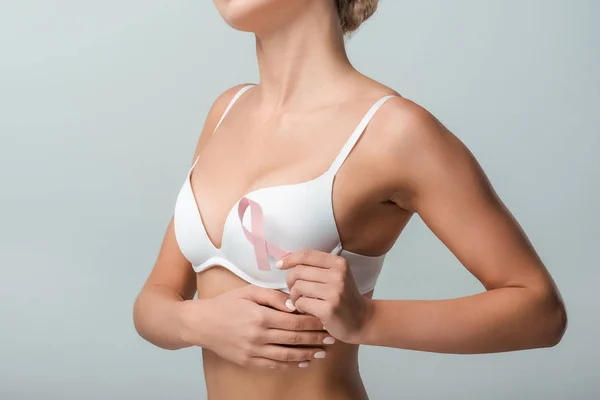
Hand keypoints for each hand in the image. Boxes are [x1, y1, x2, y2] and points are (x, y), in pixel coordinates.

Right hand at [179, 285, 334, 369]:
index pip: (294, 321)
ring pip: (288, 355)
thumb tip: (294, 305)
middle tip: (331, 339)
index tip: (325, 321)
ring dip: (308, 355)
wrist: (201, 324)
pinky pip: (275, 366)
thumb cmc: (226, 304)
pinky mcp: (249, 362)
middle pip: (294, 339)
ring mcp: (253, 351)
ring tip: (323, 353)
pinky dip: (291, 365)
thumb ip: (273, 297)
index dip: (313, 322)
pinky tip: (303, 362)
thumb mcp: (249, 292)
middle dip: (315, 339)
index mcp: (260, 316)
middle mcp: (258, 336)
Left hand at [277, 250, 372, 344]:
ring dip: (294, 296)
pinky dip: (299, 307)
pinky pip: (301, 303)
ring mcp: (334, 292)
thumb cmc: (344, 298)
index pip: (306, 255)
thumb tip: (285, 260)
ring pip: (297, 287)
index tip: (280, 265)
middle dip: (290, 282)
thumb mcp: (336, 276)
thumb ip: (316, 268)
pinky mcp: (329, 309)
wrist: (363, 321)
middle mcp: (338, 275)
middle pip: (298, 271)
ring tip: (300, 302)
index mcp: (339, 263)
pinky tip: (306, 310)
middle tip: (294, 291)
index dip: (289, 258)